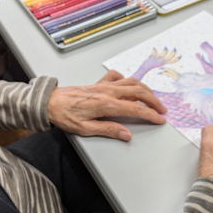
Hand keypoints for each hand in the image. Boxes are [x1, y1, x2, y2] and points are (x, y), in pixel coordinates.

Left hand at [47, 70, 166, 140]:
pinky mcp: (98, 83)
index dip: (151, 114)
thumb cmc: (65, 116)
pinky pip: (117, 77)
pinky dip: (127, 80)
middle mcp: (107, 92)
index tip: (160, 119)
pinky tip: (129, 86)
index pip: (135, 109)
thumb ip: (109, 130)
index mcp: (106, 104)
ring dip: (145, 90)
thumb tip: (127, 135)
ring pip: (131, 82)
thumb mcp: (86, 129)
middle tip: (162, 109)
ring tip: (152, 98)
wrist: (50, 102)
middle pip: (138, 92)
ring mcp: (104, 85)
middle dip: (153, 101)